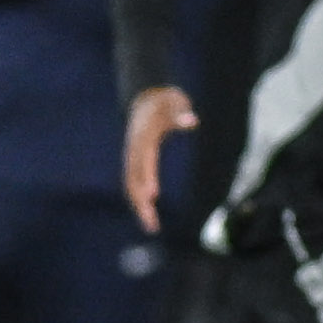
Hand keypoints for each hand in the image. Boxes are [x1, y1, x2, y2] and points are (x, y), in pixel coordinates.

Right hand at [124, 85, 197, 234]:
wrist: (145, 97)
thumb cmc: (165, 101)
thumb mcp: (174, 102)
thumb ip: (180, 112)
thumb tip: (191, 120)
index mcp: (143, 137)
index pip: (143, 160)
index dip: (146, 178)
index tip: (152, 196)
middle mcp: (134, 150)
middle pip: (132, 179)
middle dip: (139, 202)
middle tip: (151, 224)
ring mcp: (133, 156)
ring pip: (131, 184)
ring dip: (139, 205)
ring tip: (151, 226)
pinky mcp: (136, 160)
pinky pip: (134, 182)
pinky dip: (139, 198)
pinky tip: (148, 210)